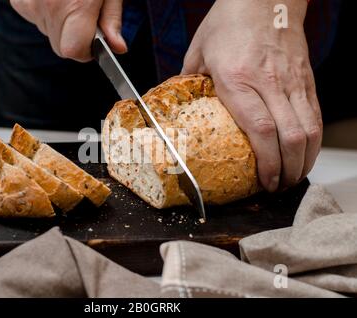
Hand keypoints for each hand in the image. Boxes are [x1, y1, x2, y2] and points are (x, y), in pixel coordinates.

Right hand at [10, 0, 126, 61]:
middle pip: (61, 47)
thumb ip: (111, 18)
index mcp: (76, 5)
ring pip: (48, 34)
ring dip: (62, 25)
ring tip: (70, 0)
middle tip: (84, 17)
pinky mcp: (20, 0)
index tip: (94, 41)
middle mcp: (49, 6)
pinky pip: (36, 20)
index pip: (73, 50)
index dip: (86, 50)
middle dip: (75, 39)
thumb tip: (117, 47)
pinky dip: (47, 14)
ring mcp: (31, 3)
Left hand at [182, 0, 321, 191]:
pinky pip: (316, 115)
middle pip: (290, 136)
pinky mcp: (306, 79)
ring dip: (304, 160)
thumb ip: (189, 83)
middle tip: (277, 187)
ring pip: (309, 129)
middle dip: (287, 170)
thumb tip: (176, 107)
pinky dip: (312, 140)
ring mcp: (292, 81)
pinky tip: (304, 153)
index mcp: (238, 79)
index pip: (260, 128)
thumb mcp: (199, 52)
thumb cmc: (229, 22)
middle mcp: (270, 82)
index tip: (264, 181)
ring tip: (292, 177)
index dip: (267, 161)